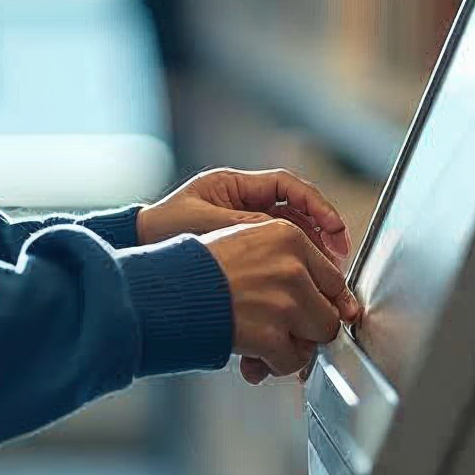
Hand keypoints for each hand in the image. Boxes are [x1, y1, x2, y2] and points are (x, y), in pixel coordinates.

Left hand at [137, 166, 350, 265]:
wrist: (137, 252)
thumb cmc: (163, 230)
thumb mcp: (207, 223)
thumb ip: (246, 225)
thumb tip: (285, 237)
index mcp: (235, 186)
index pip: (288, 187)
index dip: (317, 204)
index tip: (335, 227)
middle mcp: (244, 203)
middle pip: (297, 214)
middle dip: (321, 235)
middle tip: (336, 259)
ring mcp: (244, 227)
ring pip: (291, 238)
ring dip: (310, 256)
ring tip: (323, 279)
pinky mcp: (242, 253)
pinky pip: (275, 257)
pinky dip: (290, 270)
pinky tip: (298, 287)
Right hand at [200, 218, 360, 385]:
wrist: (165, 289)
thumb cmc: (197, 269)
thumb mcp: (247, 244)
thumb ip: (288, 266)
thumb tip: (330, 304)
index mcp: (288, 236)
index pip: (332, 278)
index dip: (323, 303)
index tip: (317, 314)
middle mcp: (292, 265)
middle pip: (330, 311)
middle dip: (308, 328)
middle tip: (285, 333)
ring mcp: (284, 301)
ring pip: (317, 338)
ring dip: (294, 348)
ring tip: (268, 346)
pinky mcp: (270, 333)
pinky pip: (292, 361)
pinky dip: (275, 366)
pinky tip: (256, 358)